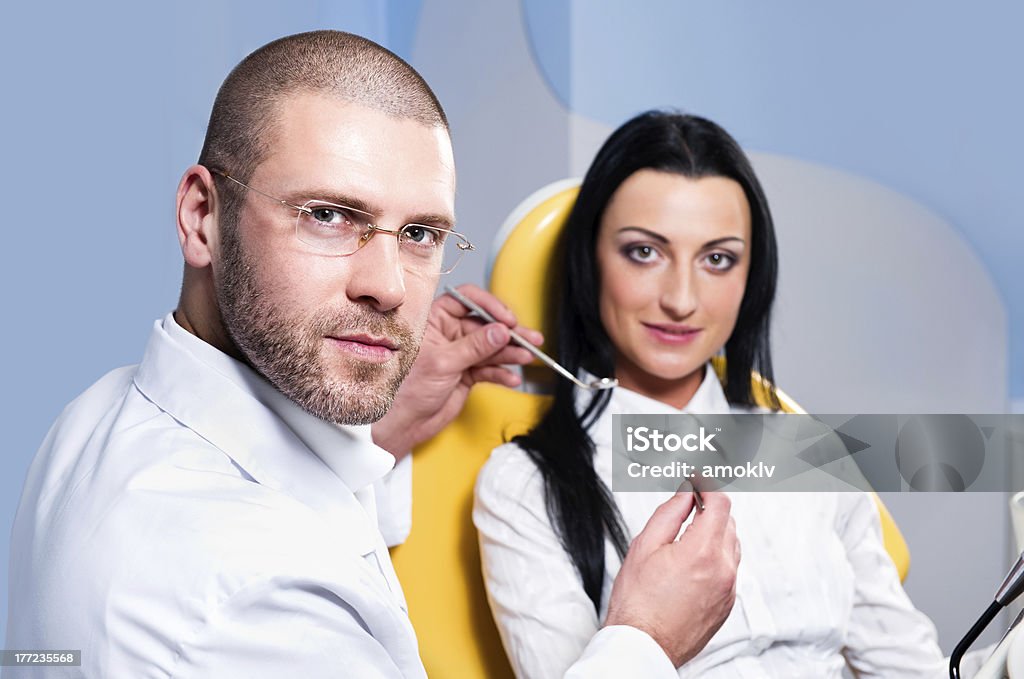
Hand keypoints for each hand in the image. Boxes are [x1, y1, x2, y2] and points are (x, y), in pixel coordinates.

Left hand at [372, 284, 542, 457]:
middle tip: (528, 338)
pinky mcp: (468, 372)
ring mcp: (460, 353)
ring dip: (510, 353)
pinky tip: (511, 378)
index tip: (507, 319)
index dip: (489, 306)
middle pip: (485, 325)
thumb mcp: (443, 362)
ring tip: (526, 357)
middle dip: (509, 333)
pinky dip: (502, 373)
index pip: (466, 300)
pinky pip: (490, 369)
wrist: (405, 423)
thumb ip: (475, 346)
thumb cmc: (407, 389)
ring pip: (492, 347)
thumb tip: (499, 331)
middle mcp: (448, 333)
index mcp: (434, 320)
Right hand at [604, 491, 738, 667]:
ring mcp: (728, 589)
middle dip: (710, 509)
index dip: (707, 486)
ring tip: (686, 536)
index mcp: (703, 552)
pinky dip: (715, 557)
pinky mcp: (726, 604)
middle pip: (728, 522)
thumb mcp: (645, 546)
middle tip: (687, 505)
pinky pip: (729, 569)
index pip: (720, 503)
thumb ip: (670, 513)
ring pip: (731, 545)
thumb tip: (685, 493)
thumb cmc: (638, 604)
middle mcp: (723, 570)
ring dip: (714, 533)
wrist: (644, 645)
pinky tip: (691, 562)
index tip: (697, 481)